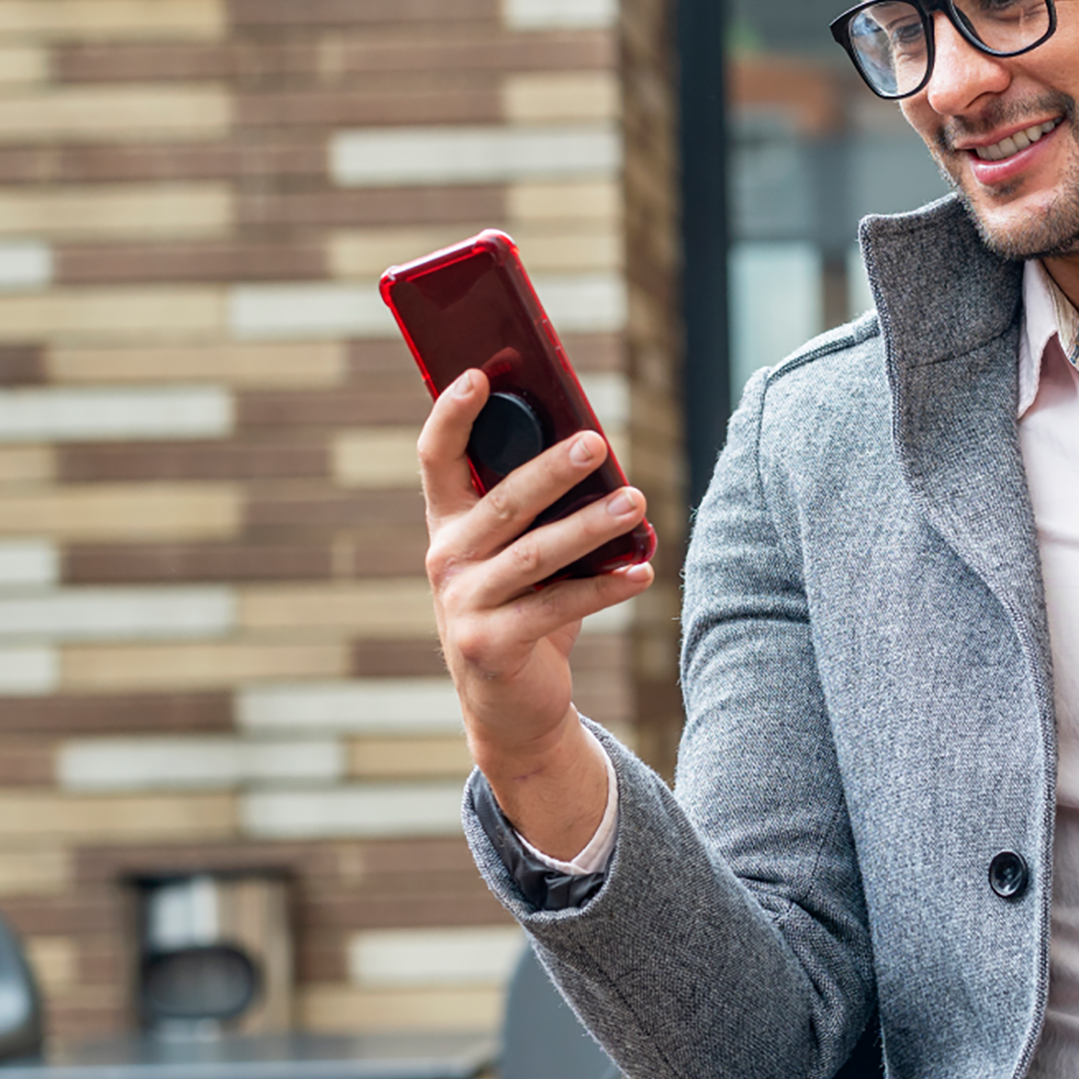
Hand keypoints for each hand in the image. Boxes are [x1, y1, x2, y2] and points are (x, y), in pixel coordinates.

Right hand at [419, 369, 652, 853]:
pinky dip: (604, 587)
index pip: (436, 457)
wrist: (511, 705)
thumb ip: (539, 511)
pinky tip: (642, 571)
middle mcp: (447, 559)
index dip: (453, 414)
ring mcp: (464, 604)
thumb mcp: (520, 556)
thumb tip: (595, 452)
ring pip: (536, 555)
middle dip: (552, 469)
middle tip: (597, 442)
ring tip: (636, 502)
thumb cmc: (525, 610)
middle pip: (503, 502)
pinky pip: (558, 607)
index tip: (480, 374)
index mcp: (448, 524)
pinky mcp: (491, 645)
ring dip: (591, 526)